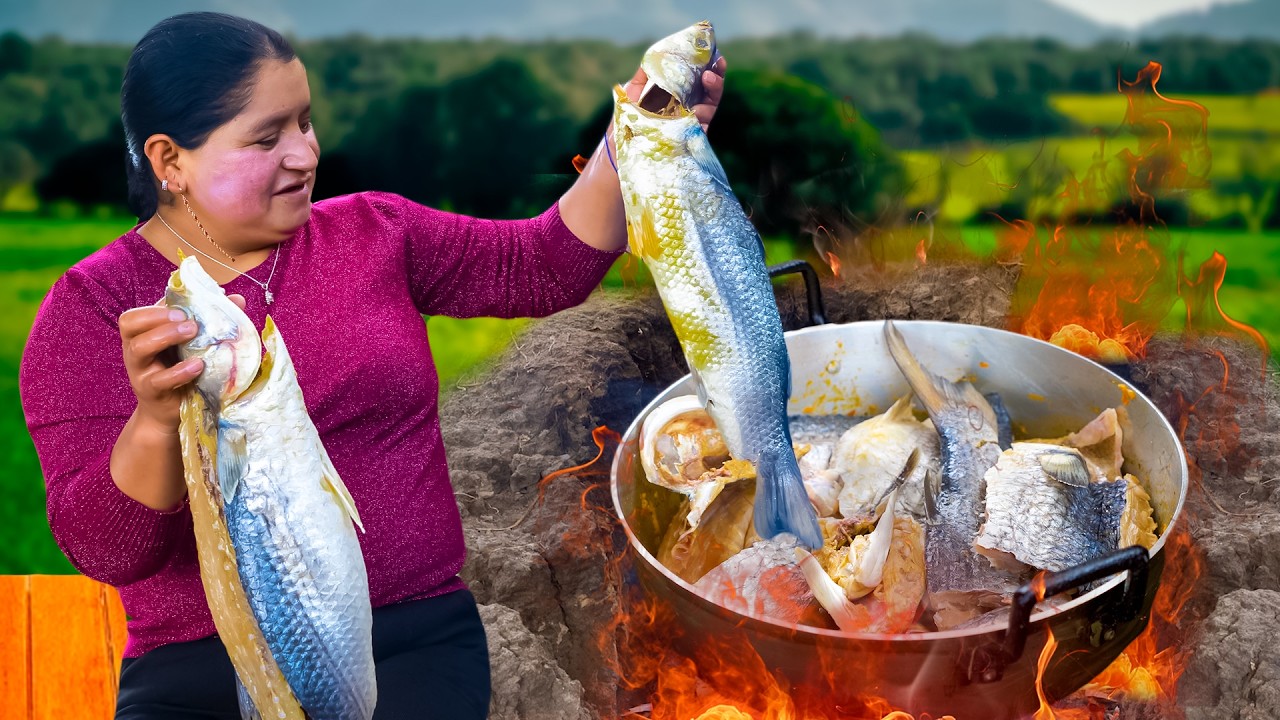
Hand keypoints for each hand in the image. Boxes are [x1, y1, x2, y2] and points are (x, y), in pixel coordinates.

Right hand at [118, 294, 245, 431]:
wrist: (170, 410)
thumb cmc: (180, 370)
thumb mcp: (190, 344)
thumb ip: (209, 320)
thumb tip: (237, 299)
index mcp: (141, 334)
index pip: (136, 313)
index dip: (155, 307)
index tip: (183, 308)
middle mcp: (134, 349)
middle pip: (130, 325)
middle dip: (159, 317)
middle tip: (189, 320)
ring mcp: (140, 371)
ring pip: (140, 348)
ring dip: (166, 336)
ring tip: (192, 332)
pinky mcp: (151, 391)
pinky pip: (159, 380)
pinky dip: (179, 371)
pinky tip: (198, 366)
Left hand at [621, 55, 726, 132]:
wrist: (619, 158)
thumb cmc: (623, 129)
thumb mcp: (630, 98)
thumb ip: (642, 78)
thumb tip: (653, 56)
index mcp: (670, 98)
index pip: (689, 78)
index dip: (698, 65)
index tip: (703, 50)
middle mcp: (683, 109)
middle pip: (705, 88)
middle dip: (713, 71)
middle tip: (716, 57)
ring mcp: (689, 122)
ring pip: (710, 100)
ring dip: (714, 84)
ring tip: (710, 73)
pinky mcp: (693, 136)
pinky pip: (706, 117)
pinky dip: (709, 102)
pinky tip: (706, 86)